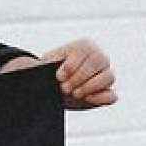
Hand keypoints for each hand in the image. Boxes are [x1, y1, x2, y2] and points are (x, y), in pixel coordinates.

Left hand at [0, 40, 115, 109]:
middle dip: (80, 77)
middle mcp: (98, 58)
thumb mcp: (42, 66)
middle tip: (65, 88)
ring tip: (75, 93)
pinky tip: (86, 99)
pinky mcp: (105, 93)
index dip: (72, 65)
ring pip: (108, 77)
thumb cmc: (48, 74)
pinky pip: (112, 95)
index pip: (86, 52)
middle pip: (99, 62)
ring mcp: (104, 75)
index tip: (59, 76)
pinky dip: (101, 98)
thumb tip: (33, 68)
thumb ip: (38, 64)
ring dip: (91, 87)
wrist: (52, 89)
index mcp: (84, 46)